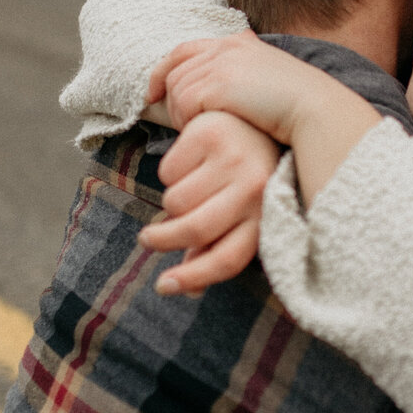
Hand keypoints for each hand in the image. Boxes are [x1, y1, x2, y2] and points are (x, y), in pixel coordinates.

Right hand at [140, 111, 279, 295]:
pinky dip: (170, 171)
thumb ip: (212, 248)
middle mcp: (252, 189)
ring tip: (186, 189)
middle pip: (195, 229)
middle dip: (163, 239)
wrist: (256, 121)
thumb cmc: (243, 179)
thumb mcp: (238, 214)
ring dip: (171, 201)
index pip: (228, 258)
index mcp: (264, 216)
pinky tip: (190, 161)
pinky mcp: (210, 134)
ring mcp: (232, 159)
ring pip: (176, 200)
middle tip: (148, 239)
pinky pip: (168, 170)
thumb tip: (186, 291)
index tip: (164, 287)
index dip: (194, 278)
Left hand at [149, 34, 334, 146]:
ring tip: (196, 130)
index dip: (163, 70)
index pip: (185, 49)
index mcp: (238, 44)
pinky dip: (186, 119)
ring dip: (179, 112)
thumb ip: (242, 81)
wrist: (315, 110)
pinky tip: (202, 131)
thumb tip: (215, 99)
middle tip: (178, 123)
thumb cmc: (298, 107)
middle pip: (175, 69)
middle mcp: (226, 47)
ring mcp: (222, 63)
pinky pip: (184, 101)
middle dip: (169, 97)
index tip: (152, 94)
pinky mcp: (219, 83)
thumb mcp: (268, 83)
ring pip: (176, 87)